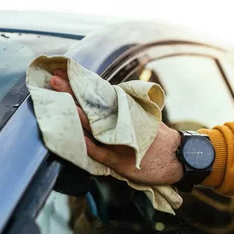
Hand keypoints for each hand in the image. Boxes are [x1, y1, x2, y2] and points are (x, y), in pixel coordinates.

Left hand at [49, 69, 183, 185]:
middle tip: (54, 80)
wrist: (179, 157)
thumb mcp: (141, 118)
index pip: (96, 95)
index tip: (61, 72)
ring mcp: (120, 142)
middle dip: (71, 93)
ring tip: (63, 104)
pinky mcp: (122, 161)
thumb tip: (102, 104)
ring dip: (78, 116)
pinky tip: (81, 139)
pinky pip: (104, 153)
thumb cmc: (158, 139)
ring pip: (95, 128)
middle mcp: (120, 124)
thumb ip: (122, 112)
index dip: (77, 85)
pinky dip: (92, 146)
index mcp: (122, 112)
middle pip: (91, 105)